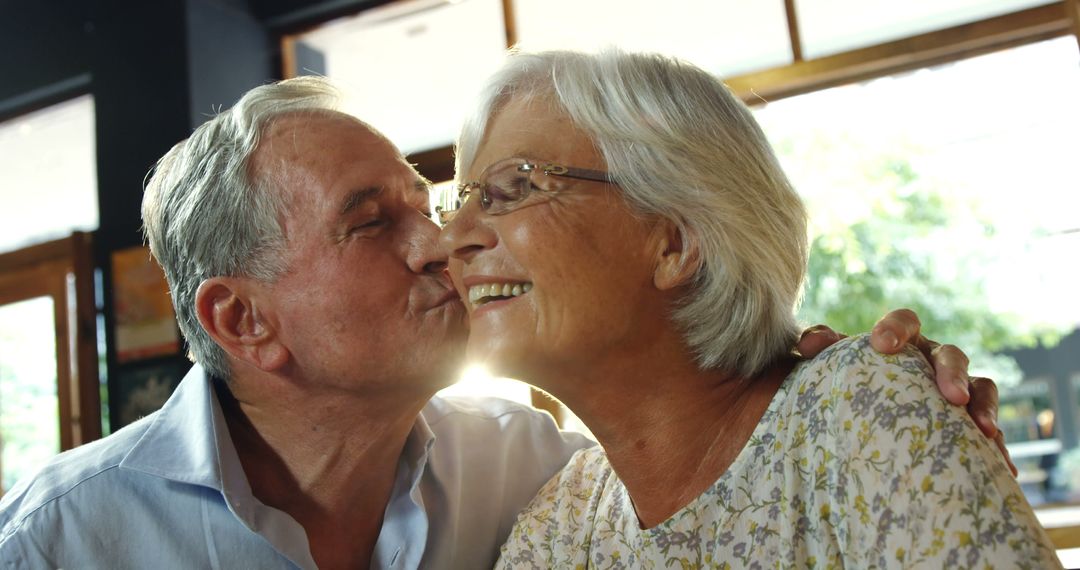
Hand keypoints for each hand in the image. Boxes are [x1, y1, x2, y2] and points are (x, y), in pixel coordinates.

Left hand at [797, 308, 1017, 475]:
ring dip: (983, 405)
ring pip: (981, 386)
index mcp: (901, 343)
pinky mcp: (968, 423)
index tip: (881, 343)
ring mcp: (955, 390)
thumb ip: (819, 349)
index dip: (896, 328)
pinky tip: (1002, 467)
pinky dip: (996, 444)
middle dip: (952, 372)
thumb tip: (809, 344)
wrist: (854, 425)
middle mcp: (933, 360)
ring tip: (982, 429)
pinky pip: (990, 430)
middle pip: (950, 355)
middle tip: (952, 395)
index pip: (905, 322)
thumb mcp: (827, 369)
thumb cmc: (843, 387)